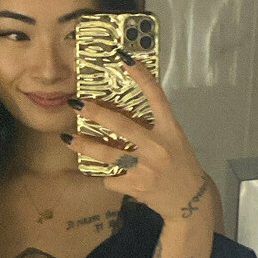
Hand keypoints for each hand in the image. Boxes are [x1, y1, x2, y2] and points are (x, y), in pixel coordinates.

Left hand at [66, 58, 211, 225]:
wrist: (190, 200)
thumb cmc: (181, 165)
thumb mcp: (173, 140)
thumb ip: (152, 128)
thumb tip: (117, 117)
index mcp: (170, 129)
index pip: (156, 96)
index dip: (140, 76)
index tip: (123, 58)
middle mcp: (158, 146)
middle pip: (122, 125)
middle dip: (96, 113)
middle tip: (76, 103)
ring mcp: (146, 168)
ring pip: (107, 154)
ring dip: (84, 146)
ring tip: (67, 139)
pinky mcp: (136, 186)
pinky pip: (111, 178)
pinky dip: (108, 176)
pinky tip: (109, 176)